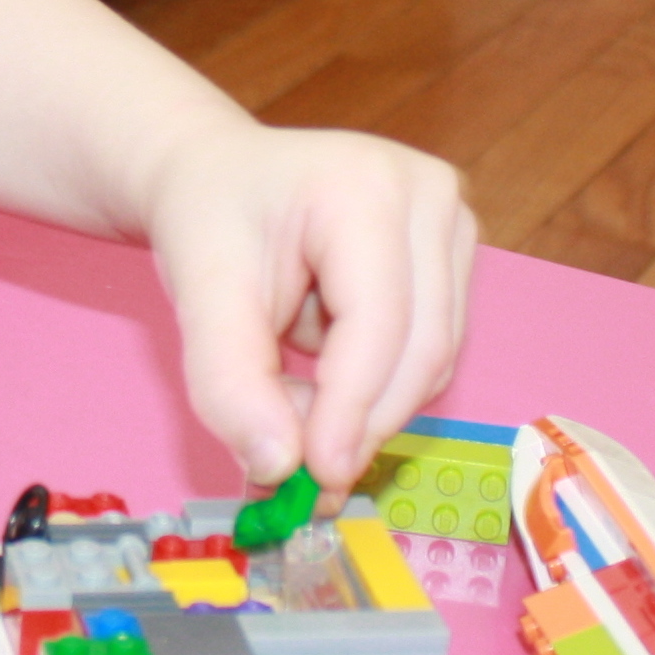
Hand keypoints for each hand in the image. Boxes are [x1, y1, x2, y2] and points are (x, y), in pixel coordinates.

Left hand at [148, 121, 474, 494]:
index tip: (313, 479)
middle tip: (300, 472)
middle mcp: (428, 194)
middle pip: (420, 349)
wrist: (219, 175)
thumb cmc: (209, 223)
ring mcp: (453, 220)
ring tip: (289, 391)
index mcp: (363, 186)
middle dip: (359, 421)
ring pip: (433, 360)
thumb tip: (277, 469)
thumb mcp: (199, 297)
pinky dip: (376, 381)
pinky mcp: (455, 253)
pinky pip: (432, 350)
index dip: (349, 410)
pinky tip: (322, 363)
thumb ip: (229, 383)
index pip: (377, 324)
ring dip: (365, 404)